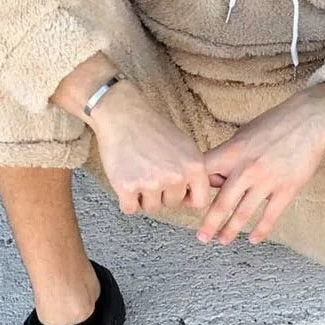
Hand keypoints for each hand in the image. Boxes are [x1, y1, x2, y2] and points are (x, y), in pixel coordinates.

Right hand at [90, 80, 211, 215]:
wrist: (124, 116)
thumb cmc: (154, 129)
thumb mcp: (186, 146)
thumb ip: (192, 171)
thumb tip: (192, 197)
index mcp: (194, 166)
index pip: (200, 201)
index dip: (187, 198)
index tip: (177, 190)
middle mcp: (176, 176)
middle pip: (172, 204)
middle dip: (162, 194)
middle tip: (151, 172)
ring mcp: (151, 182)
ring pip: (151, 208)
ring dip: (143, 197)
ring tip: (138, 173)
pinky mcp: (127, 186)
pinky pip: (129, 208)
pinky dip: (126, 200)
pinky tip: (125, 181)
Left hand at [196, 81, 324, 245]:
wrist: (310, 119)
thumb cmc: (274, 124)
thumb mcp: (243, 134)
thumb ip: (228, 156)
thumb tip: (213, 179)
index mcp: (233, 152)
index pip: (205, 174)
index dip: (194, 188)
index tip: (187, 202)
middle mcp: (247, 168)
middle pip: (222, 202)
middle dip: (209, 223)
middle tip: (201, 237)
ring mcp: (267, 180)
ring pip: (243, 213)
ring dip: (231, 230)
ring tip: (222, 241)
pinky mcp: (287, 189)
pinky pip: (270, 216)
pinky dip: (260, 230)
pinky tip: (253, 239)